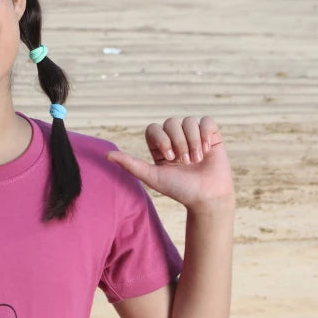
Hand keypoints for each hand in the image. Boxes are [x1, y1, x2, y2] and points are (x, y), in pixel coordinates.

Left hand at [108, 117, 232, 211]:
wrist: (206, 197)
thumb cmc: (179, 189)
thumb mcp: (152, 177)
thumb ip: (131, 165)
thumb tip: (106, 155)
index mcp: (160, 146)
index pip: (154, 128)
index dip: (162, 139)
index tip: (169, 158)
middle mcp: (176, 138)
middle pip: (172, 123)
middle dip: (178, 143)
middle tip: (184, 162)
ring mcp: (193, 135)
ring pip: (189, 121)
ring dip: (192, 142)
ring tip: (196, 160)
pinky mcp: (211, 134)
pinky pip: (206, 121)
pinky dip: (205, 135)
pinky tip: (206, 151)